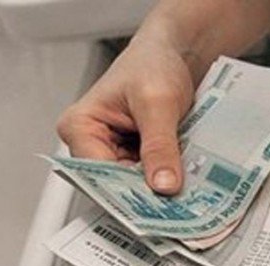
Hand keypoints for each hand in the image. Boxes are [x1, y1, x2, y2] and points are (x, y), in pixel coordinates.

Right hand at [56, 34, 194, 193]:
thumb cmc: (153, 64)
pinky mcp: (140, 157)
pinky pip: (154, 177)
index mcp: (80, 127)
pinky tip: (190, 183)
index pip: (98, 175)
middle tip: (180, 208)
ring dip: (163, 190)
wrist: (174, 54)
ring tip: (189, 196)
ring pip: (139, 185)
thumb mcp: (158, 103)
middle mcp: (93, 144)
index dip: (128, 193)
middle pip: (118, 184)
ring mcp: (117, 153)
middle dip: (149, 194)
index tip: (156, 208)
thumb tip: (163, 185)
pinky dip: (171, 180)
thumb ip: (159, 145)